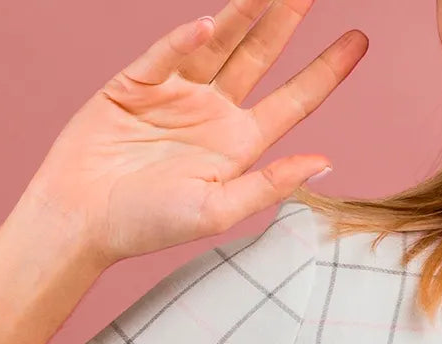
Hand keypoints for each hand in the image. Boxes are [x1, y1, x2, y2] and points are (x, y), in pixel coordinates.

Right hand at [18, 0, 366, 266]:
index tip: (359, 40)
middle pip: (261, 57)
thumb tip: (325, 162)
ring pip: (219, 44)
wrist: (82, 221)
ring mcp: (175, 93)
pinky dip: (184, 40)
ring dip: (244, 14)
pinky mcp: (134, 84)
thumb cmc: (148, 225)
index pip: (295, 99)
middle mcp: (214, 112)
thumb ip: (270, 185)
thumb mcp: (219, 210)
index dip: (327, 70)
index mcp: (241, 143)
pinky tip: (209, 26)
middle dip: (287, 22)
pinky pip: (164, 55)